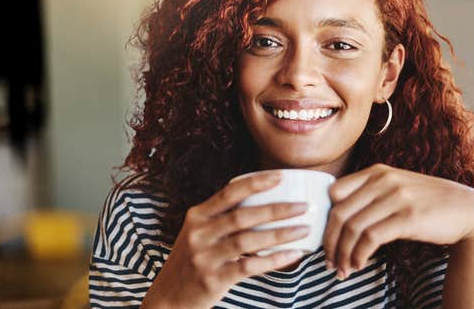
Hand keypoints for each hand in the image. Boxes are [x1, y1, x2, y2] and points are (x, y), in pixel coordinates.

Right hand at [141, 171, 309, 308]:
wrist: (168, 298)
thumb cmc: (192, 262)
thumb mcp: (197, 234)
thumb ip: (221, 218)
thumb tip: (262, 202)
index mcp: (197, 216)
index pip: (229, 192)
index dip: (256, 182)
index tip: (281, 176)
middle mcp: (199, 234)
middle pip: (244, 216)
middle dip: (278, 209)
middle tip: (304, 206)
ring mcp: (205, 257)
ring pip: (249, 240)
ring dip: (281, 234)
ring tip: (305, 229)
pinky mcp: (212, 280)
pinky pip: (249, 267)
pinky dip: (274, 260)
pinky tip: (293, 255)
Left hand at [323, 163, 473, 278]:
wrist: (466, 210)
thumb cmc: (427, 203)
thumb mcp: (396, 188)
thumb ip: (370, 194)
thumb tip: (337, 219)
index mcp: (377, 172)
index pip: (334, 192)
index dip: (325, 219)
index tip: (326, 239)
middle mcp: (384, 181)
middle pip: (339, 213)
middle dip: (329, 243)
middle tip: (329, 262)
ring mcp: (396, 198)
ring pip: (352, 228)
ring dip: (343, 254)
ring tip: (343, 269)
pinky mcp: (408, 217)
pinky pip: (371, 238)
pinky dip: (359, 255)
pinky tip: (359, 264)